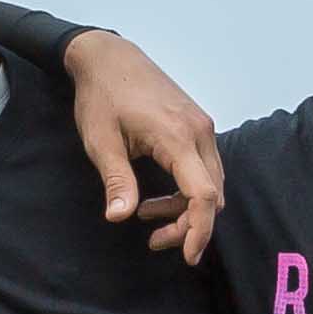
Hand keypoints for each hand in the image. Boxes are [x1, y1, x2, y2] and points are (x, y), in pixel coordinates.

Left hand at [59, 29, 223, 262]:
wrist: (109, 57)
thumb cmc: (102, 95)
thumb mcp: (101, 142)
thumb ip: (116, 181)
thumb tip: (119, 217)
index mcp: (177, 136)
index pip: (202, 195)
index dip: (199, 230)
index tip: (188, 256)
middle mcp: (199, 131)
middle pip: (211, 194)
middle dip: (188, 225)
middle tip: (154, 239)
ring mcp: (202, 126)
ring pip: (210, 183)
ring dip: (185, 208)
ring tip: (146, 215)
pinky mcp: (197, 125)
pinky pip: (203, 168)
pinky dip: (186, 189)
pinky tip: (156, 195)